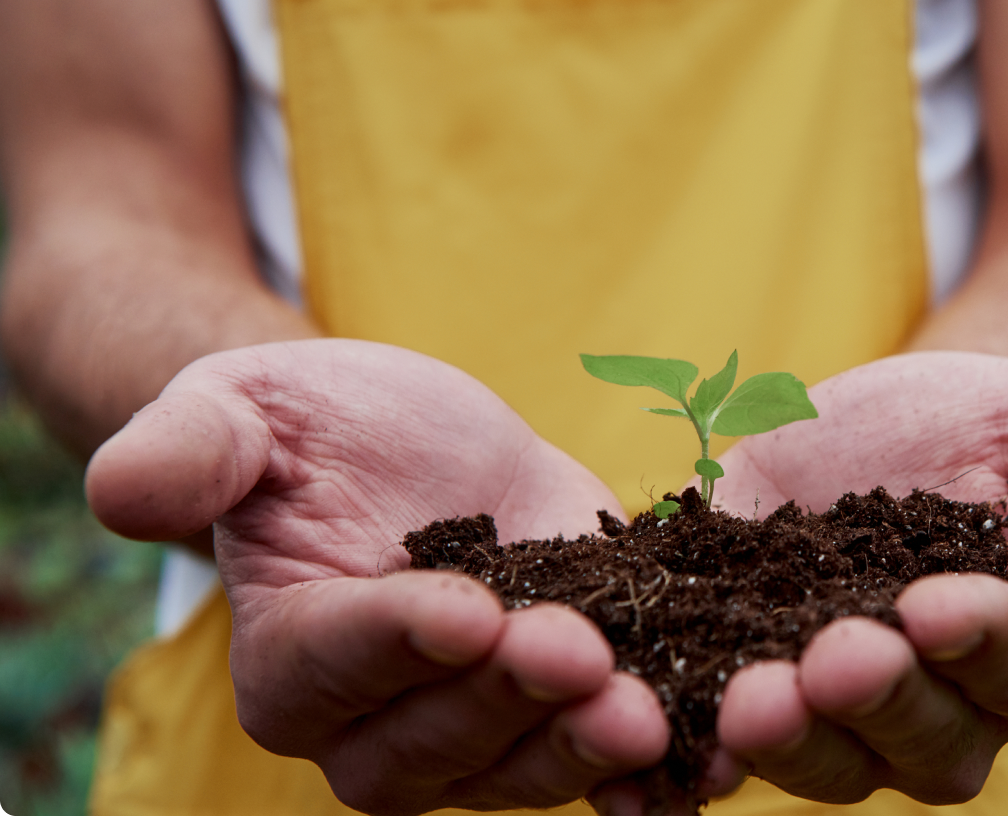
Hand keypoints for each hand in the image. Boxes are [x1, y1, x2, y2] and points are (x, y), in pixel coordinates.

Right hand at [86, 339, 670, 815]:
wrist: (416, 444)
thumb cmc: (313, 425)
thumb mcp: (247, 408)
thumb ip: (192, 452)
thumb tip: (125, 489)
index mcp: (292, 660)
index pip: (339, 664)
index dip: (400, 642)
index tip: (466, 610)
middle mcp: (380, 723)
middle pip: (438, 741)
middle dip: (510, 700)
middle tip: (581, 656)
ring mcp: (479, 727)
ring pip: (524, 768)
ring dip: (586, 749)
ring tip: (653, 713)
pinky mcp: (562, 706)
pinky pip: (602, 762)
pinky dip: (654, 774)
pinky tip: (707, 761)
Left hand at [643, 352, 1007, 808]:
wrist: (890, 430)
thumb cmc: (994, 427)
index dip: (983, 644)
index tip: (933, 606)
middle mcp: (945, 708)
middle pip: (923, 741)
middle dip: (875, 704)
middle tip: (830, 659)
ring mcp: (844, 713)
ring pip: (823, 759)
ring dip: (785, 741)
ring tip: (745, 699)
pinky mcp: (754, 685)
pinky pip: (724, 745)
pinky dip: (686, 757)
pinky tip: (647, 746)